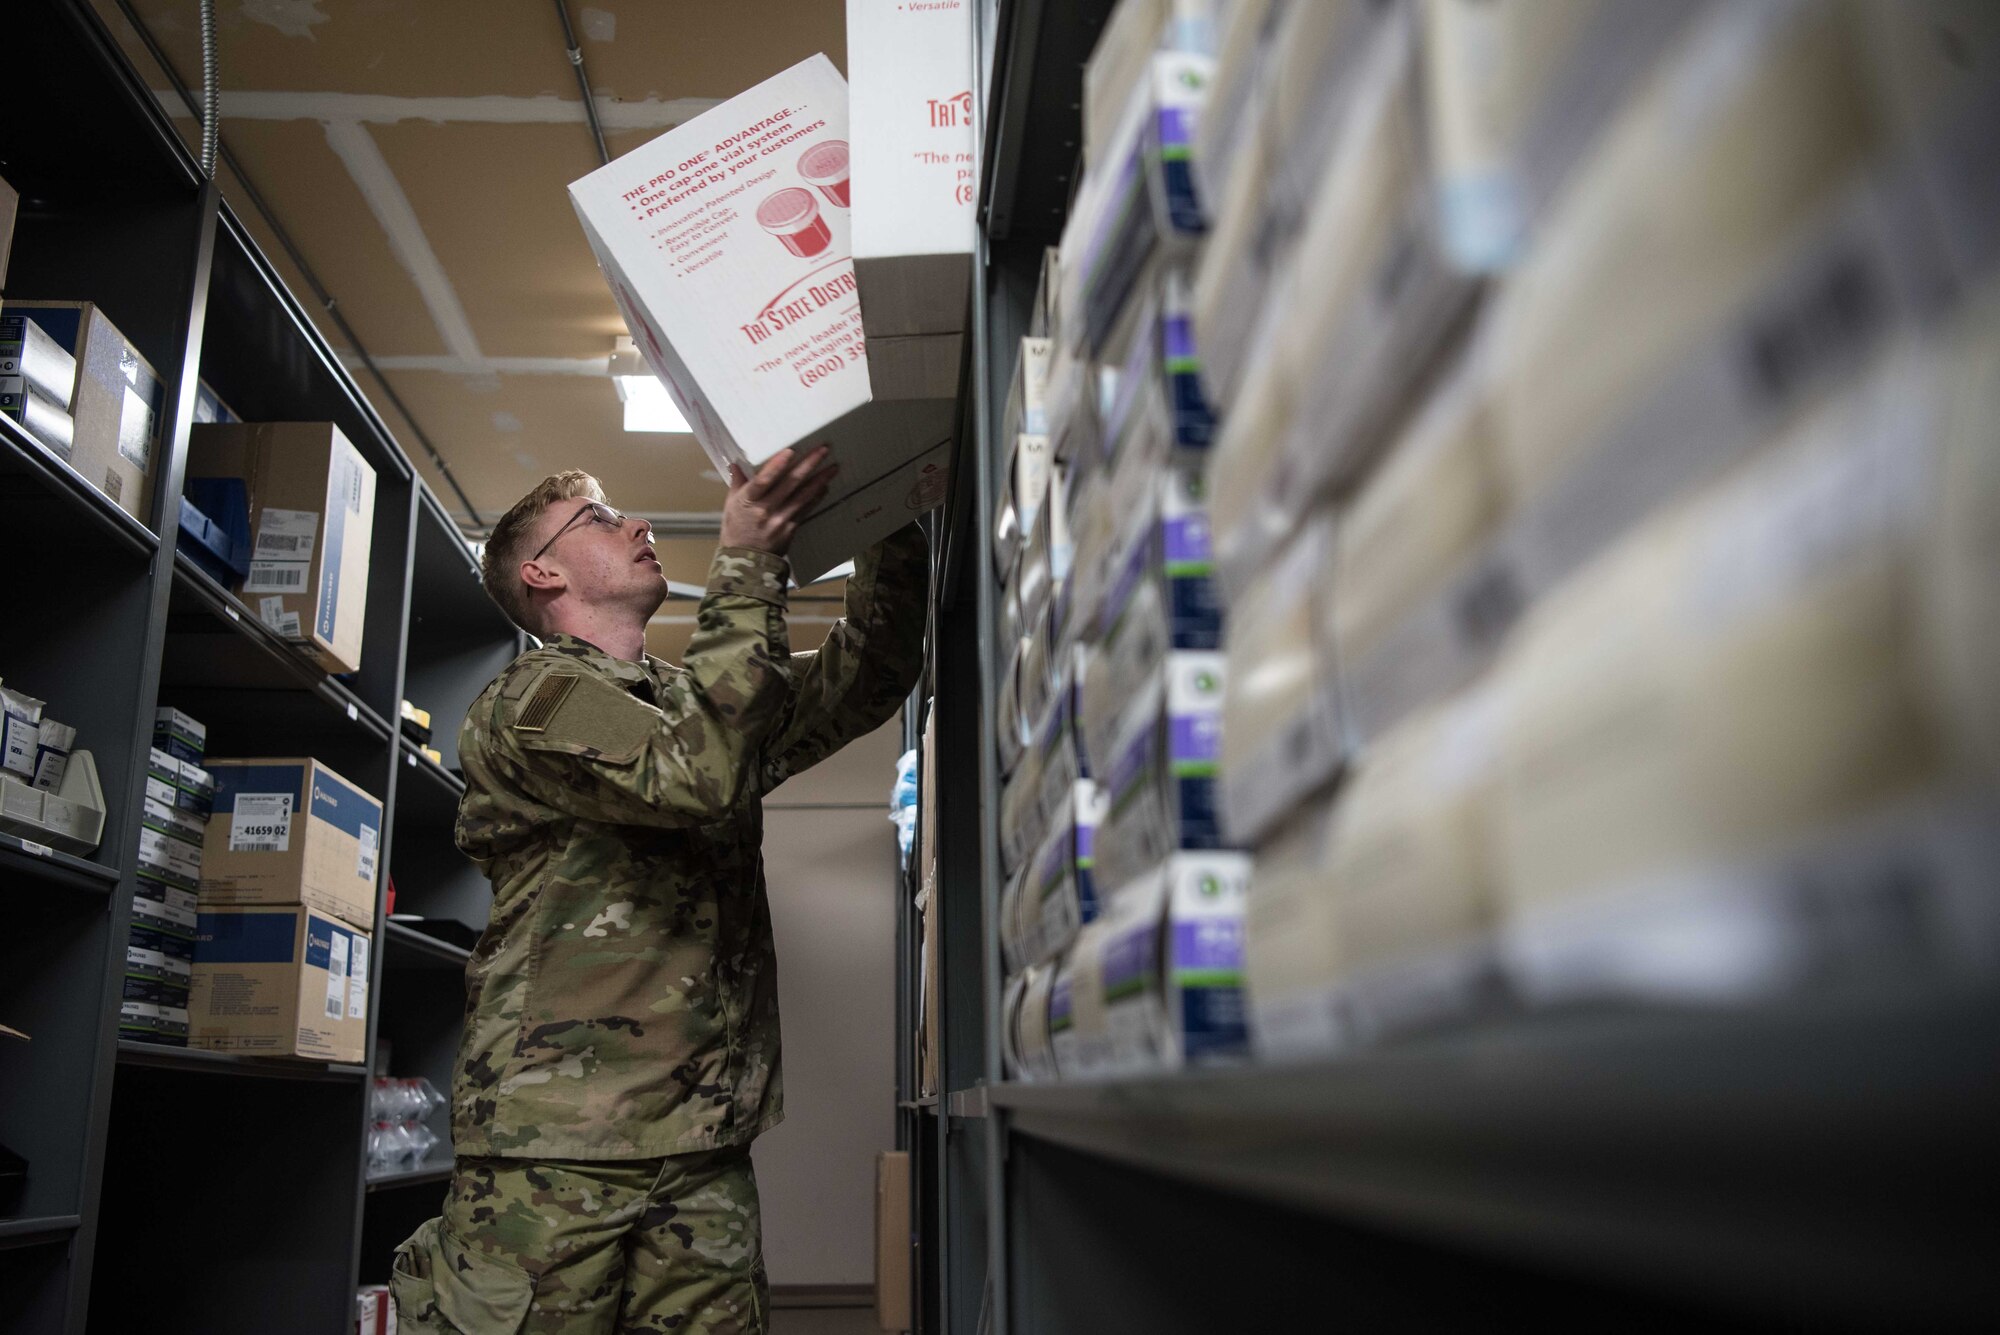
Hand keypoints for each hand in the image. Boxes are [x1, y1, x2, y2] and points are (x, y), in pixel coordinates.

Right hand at [720, 446, 836, 555]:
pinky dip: (816, 497)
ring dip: (820, 480)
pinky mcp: (791, 528)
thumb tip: (736, 464)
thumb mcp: (731, 505)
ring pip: (803, 496)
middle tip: (823, 449)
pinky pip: (806, 509)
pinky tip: (825, 487)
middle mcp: (766, 509)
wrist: (745, 561)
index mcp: (748, 501)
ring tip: (833, 467)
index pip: (763, 480)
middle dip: (808, 465)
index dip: (776, 466)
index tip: (790, 451)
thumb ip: (737, 483)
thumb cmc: (735, 530)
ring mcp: (780, 520)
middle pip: (790, 483)